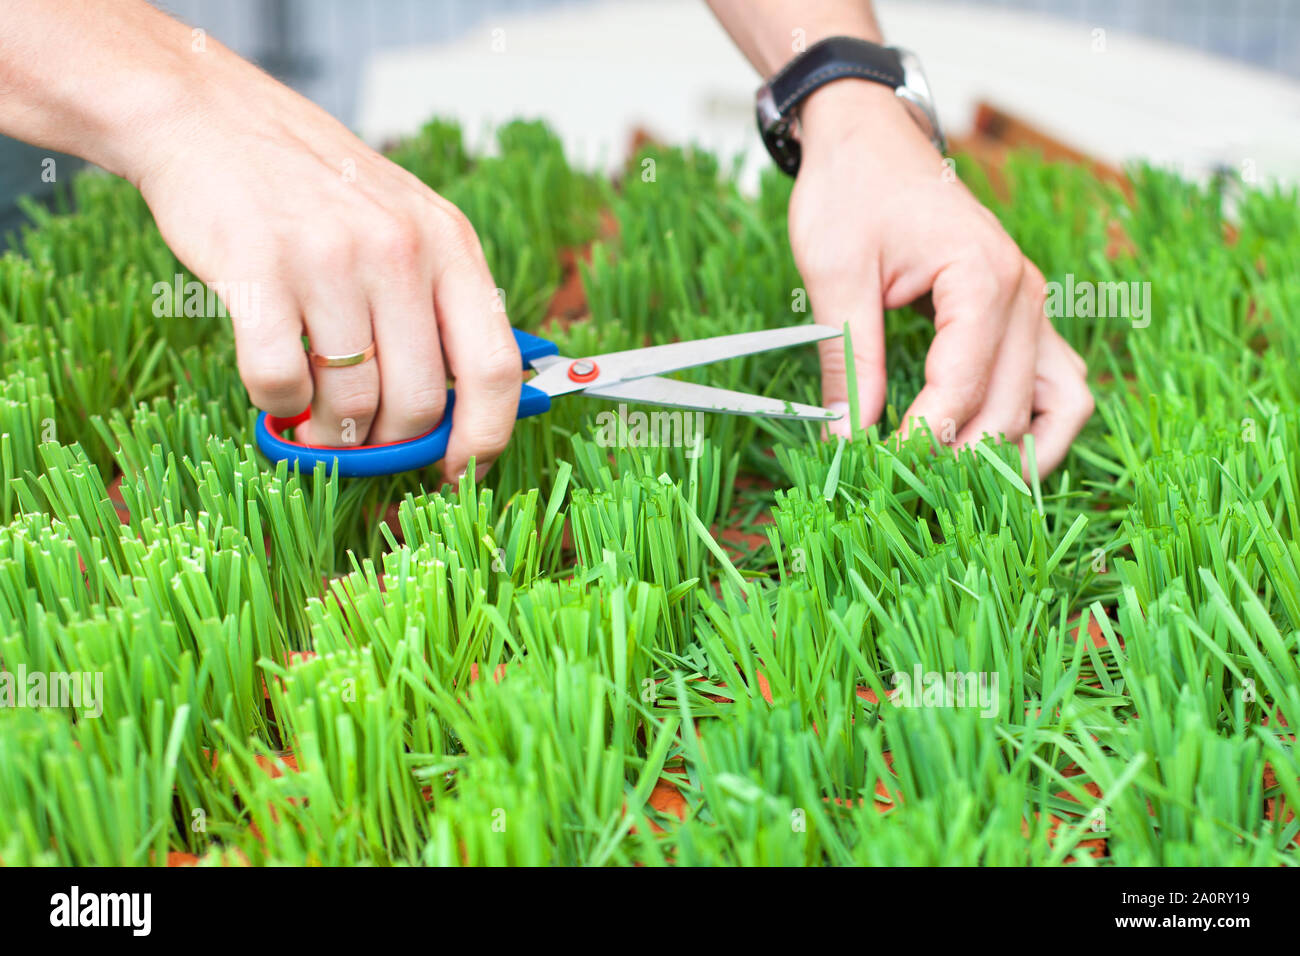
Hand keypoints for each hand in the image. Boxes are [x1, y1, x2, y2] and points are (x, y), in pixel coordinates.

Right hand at [129, 42, 520, 481]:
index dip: (483, 437)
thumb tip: (465, 408)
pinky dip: (277, 403)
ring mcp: (330, 259)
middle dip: (390, 441)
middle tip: (361, 438)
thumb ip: (439, 302)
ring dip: (330, 432)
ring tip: (314, 416)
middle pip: (419, 402)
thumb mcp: (406, 222)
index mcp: (450, 244)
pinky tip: (277, 386)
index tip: (459, 469)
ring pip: (351, 403)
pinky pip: (280, 382)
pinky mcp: (257, 271)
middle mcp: (400, 250)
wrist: (209, 117)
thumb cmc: (314, 187)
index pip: (495, 367)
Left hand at [789, 81, 1092, 475]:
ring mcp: (1033, 306)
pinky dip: (1037, 428)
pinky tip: (994, 458)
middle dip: (959, 458)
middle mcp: (1025, 294)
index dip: (921, 441)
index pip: (963, 386)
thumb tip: (844, 439)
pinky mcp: (1023, 317)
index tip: (876, 472)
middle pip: (1010, 407)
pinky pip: (1056, 386)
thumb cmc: (852, 193)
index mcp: (982, 276)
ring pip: (1058, 406)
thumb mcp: (835, 275)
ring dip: (1017, 455)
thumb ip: (847, 361)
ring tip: (961, 492)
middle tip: (901, 489)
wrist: (868, 141)